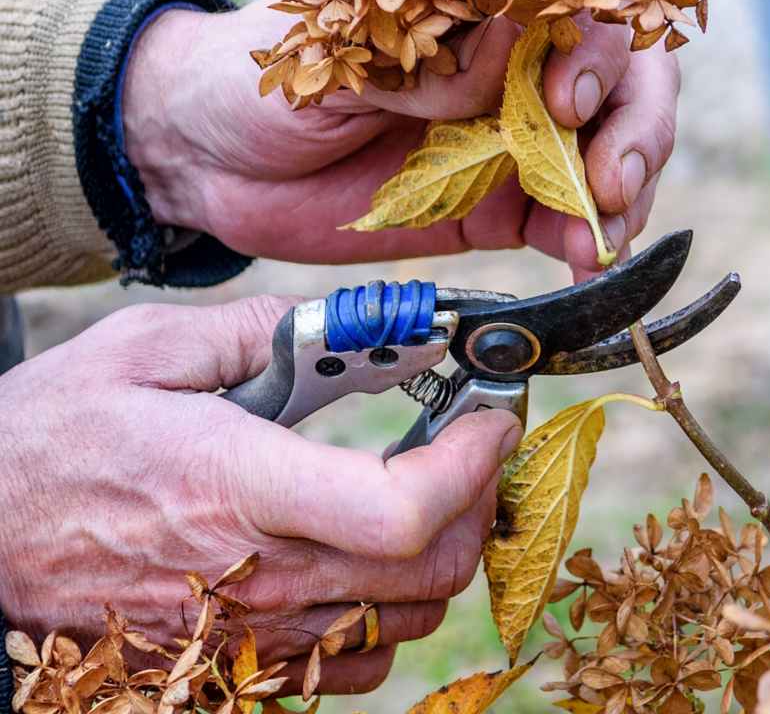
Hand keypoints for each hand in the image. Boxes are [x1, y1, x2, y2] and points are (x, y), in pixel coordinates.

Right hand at [0, 293, 521, 694]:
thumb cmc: (53, 437)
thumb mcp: (146, 347)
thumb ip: (266, 329)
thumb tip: (364, 327)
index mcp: (236, 482)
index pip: (399, 507)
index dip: (471, 464)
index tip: (490, 418)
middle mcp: (254, 573)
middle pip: (428, 571)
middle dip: (478, 501)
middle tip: (474, 446)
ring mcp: (245, 634)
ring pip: (404, 620)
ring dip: (442, 553)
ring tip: (431, 492)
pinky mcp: (232, 669)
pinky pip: (352, 663)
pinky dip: (388, 612)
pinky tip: (368, 555)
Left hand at [122, 0, 678, 278]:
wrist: (207, 156)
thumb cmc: (268, 71)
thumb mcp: (340, 48)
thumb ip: (424, 58)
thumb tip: (509, 45)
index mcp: (479, 5)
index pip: (579, 7)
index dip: (598, 52)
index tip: (567, 100)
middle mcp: (510, 66)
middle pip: (620, 80)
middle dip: (635, 128)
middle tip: (611, 181)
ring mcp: (507, 138)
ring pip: (604, 153)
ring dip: (624, 191)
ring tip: (606, 231)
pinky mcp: (492, 206)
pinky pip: (560, 221)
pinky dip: (586, 240)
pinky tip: (588, 257)